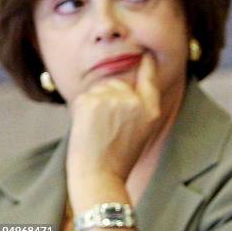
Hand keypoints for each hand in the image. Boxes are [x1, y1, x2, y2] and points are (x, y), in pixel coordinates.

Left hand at [66, 53, 160, 182]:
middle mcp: (134, 101)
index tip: (145, 54)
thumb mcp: (142, 131)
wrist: (100, 176)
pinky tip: (85, 127)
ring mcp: (113, 99)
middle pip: (117, 83)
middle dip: (108, 97)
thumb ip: (139, 106)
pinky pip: (83, 97)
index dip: (147, 65)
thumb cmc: (118, 160)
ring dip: (93, 103)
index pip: (149, 78)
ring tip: (96, 129)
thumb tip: (124, 87)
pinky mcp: (91, 100)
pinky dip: (80, 110)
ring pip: (99, 88)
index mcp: (150, 109)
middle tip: (104, 126)